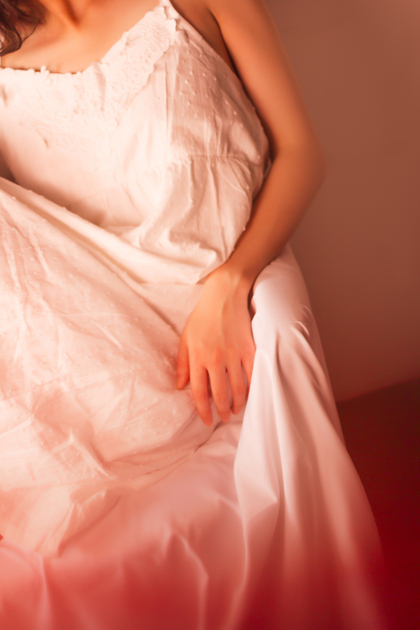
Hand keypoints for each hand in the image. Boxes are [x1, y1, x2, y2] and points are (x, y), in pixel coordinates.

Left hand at [176, 265, 254, 425]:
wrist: (224, 296)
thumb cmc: (202, 317)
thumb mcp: (185, 339)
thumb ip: (182, 364)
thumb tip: (180, 386)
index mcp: (198, 357)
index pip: (199, 392)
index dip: (203, 410)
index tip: (207, 420)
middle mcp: (216, 359)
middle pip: (219, 395)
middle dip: (221, 411)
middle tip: (222, 418)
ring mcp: (234, 355)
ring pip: (237, 389)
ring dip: (237, 404)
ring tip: (235, 411)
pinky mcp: (249, 349)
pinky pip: (252, 375)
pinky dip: (251, 389)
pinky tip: (249, 395)